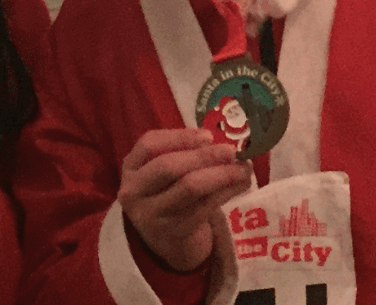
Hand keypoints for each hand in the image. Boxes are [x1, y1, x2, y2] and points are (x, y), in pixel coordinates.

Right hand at [118, 128, 252, 271]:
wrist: (166, 240)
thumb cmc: (168, 192)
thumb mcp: (164, 171)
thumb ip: (184, 151)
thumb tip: (221, 140)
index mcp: (131, 168)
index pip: (148, 144)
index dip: (179, 137)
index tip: (208, 135)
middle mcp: (134, 192)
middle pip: (168, 166)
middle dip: (204, 156)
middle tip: (232, 151)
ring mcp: (153, 215)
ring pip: (190, 187)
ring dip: (222, 174)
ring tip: (244, 167)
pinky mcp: (175, 231)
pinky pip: (205, 206)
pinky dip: (227, 191)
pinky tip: (241, 183)